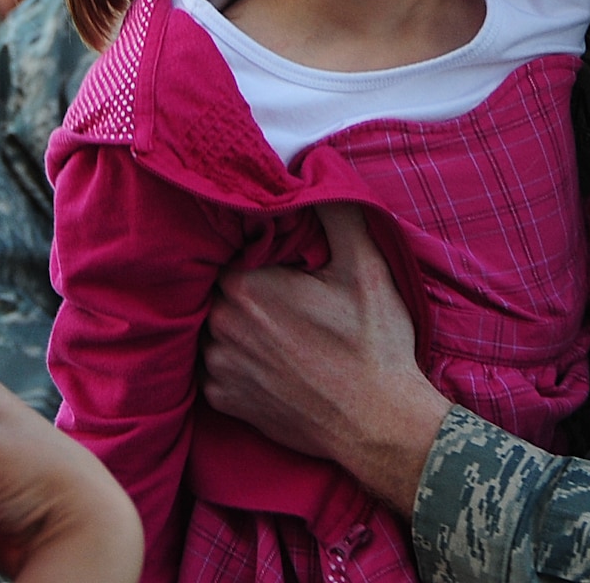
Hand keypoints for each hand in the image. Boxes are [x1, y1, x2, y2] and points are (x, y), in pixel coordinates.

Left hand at [200, 203, 451, 516]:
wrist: (378, 423)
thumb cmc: (374, 343)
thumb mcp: (366, 265)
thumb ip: (336, 208)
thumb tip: (316, 166)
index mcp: (244, 286)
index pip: (223, 250)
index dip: (244, 249)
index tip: (269, 255)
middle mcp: (220, 325)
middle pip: (214, 288)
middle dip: (239, 285)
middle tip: (277, 291)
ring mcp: (218, 367)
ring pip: (211, 327)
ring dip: (233, 322)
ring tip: (273, 326)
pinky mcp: (224, 402)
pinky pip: (214, 368)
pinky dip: (233, 360)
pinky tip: (268, 359)